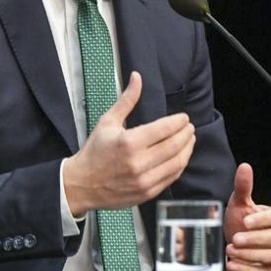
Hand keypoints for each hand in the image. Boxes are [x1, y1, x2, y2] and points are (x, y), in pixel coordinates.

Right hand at [63, 72, 195, 215]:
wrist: (81, 184)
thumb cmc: (94, 152)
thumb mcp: (107, 122)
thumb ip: (127, 100)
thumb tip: (137, 77)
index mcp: (129, 142)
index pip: (164, 129)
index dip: (179, 122)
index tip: (184, 117)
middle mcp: (138, 162)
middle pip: (174, 145)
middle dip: (186, 134)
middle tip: (189, 127)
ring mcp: (144, 180)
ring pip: (177, 163)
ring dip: (187, 149)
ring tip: (189, 139)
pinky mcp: (147, 193)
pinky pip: (171, 177)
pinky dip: (180, 165)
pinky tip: (181, 156)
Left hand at [224, 163, 270, 270]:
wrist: (236, 244)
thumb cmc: (242, 222)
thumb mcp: (240, 204)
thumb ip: (243, 187)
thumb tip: (244, 167)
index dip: (264, 219)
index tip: (246, 220)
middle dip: (256, 240)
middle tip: (236, 238)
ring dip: (250, 256)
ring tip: (231, 250)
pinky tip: (234, 265)